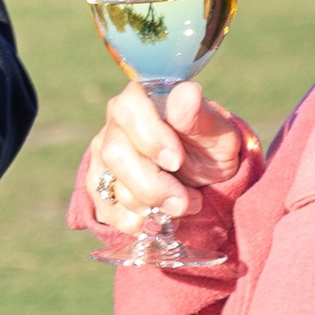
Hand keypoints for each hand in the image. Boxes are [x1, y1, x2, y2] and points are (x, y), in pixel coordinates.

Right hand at [69, 80, 256, 237]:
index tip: (176, 161)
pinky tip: (161, 217)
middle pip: (116, 154)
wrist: (202, 181)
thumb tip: (187, 92)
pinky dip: (139, 222)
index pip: (129, 109)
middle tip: (187, 201)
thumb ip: (200, 117)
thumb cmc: (209, 149)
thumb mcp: (217, 135)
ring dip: (153, 207)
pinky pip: (107, 211)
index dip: (150, 137)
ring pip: (113, 187)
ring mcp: (101, 157)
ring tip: (184, 204)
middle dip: (154, 186)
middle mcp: (114, 125)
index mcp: (140, 100)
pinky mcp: (97, 188)